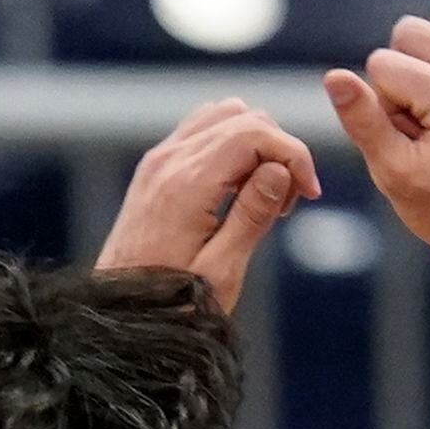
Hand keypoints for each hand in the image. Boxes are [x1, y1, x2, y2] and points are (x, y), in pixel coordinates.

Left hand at [97, 99, 321, 311]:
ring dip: (257, 144)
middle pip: (243, 118)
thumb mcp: (221, 271)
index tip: (309, 193)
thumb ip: (252, 216)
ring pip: (224, 115)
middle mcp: (169, 160)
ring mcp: (158, 159)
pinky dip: (232, 146)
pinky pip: (203, 130)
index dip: (293, 156)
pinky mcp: (155, 167)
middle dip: (280, 150)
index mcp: (187, 185)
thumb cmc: (171, 305)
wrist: (119, 313)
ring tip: (266, 194)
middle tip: (290, 201)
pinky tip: (240, 187)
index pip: (254, 134)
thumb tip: (279, 169)